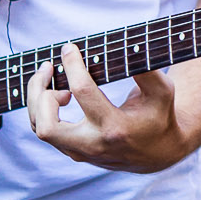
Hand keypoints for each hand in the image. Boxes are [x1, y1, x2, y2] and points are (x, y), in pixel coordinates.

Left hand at [27, 43, 188, 171]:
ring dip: (37, 99)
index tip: (69, 48)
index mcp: (115, 128)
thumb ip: (146, 70)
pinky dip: (42, 108)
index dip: (72, 65)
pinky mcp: (72, 152)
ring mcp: (80, 152)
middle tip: (49, 69)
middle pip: (46, 126)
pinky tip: (56, 92)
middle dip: (39, 92)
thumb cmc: (159, 115)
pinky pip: (44, 130)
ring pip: (39, 129)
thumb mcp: (162, 91)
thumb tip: (128, 46)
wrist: (158, 152)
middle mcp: (93, 144)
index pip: (82, 92)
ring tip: (52, 79)